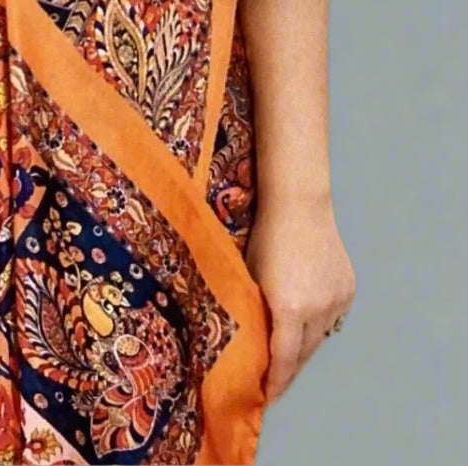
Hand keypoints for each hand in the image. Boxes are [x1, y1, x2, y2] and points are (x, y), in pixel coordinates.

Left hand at [245, 193, 356, 403]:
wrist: (299, 205)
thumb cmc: (265, 237)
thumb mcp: (252, 277)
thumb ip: (257, 310)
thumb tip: (255, 339)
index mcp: (290, 308)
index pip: (284, 359)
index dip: (276, 382)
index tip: (266, 396)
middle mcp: (318, 310)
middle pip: (305, 353)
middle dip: (290, 367)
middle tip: (274, 378)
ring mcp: (338, 300)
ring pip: (320, 336)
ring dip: (304, 345)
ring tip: (288, 350)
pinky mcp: (349, 290)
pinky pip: (332, 317)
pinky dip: (318, 323)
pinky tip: (305, 319)